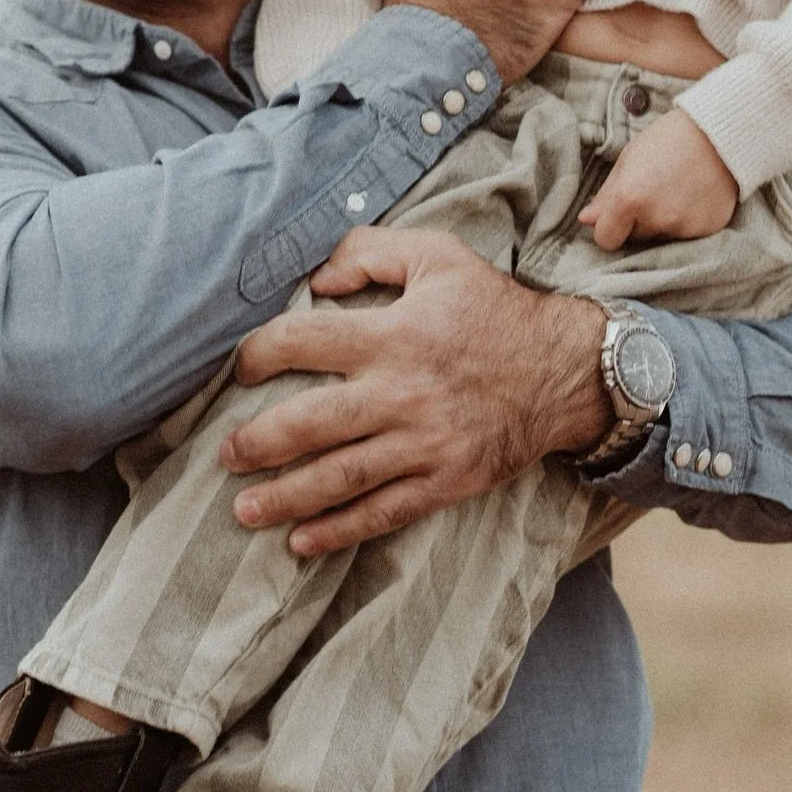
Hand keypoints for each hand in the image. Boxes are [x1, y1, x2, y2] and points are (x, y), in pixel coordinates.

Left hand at [218, 228, 611, 554]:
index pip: (302, 342)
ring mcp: (423, 443)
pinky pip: (383, 511)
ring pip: (339, 477)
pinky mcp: (445, 480)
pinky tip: (301, 540)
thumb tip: (317, 276)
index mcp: (393, 334)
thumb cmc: (494, 310)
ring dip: (284, 497)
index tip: (241, 368)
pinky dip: (339, 530)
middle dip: (257, 443)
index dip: (259, 354)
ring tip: (243, 510)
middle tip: (226, 454)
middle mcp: (401, 393)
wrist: (566, 369)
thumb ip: (371, 251)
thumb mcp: (438, 256)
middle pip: (309, 424)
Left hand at [578, 107, 738, 248]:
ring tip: (676, 190)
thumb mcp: (629, 159)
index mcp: (629, 199)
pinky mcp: (707, 229)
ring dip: (662, 222)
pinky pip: (686, 236)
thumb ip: (606, 195)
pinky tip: (693, 196)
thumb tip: (585, 220)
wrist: (720, 133)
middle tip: (654, 191)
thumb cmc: (668, 139)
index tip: (616, 217)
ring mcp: (683, 227)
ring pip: (660, 237)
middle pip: (634, 238)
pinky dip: (686, 221)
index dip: (608, 228)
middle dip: (637, 221)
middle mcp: (656, 218)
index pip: (606, 239)